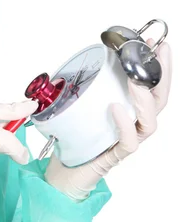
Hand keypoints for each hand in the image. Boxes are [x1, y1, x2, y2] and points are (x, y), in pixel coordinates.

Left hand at [45, 39, 171, 200]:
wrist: (59, 177)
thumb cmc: (69, 143)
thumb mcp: (75, 107)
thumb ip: (80, 89)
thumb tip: (74, 63)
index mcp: (126, 114)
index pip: (150, 88)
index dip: (156, 67)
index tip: (155, 44)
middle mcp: (131, 127)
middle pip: (159, 101)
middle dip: (162, 74)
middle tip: (158, 51)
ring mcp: (124, 143)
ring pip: (149, 123)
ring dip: (144, 99)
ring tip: (135, 81)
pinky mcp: (113, 158)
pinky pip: (128, 143)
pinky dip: (125, 124)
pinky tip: (116, 108)